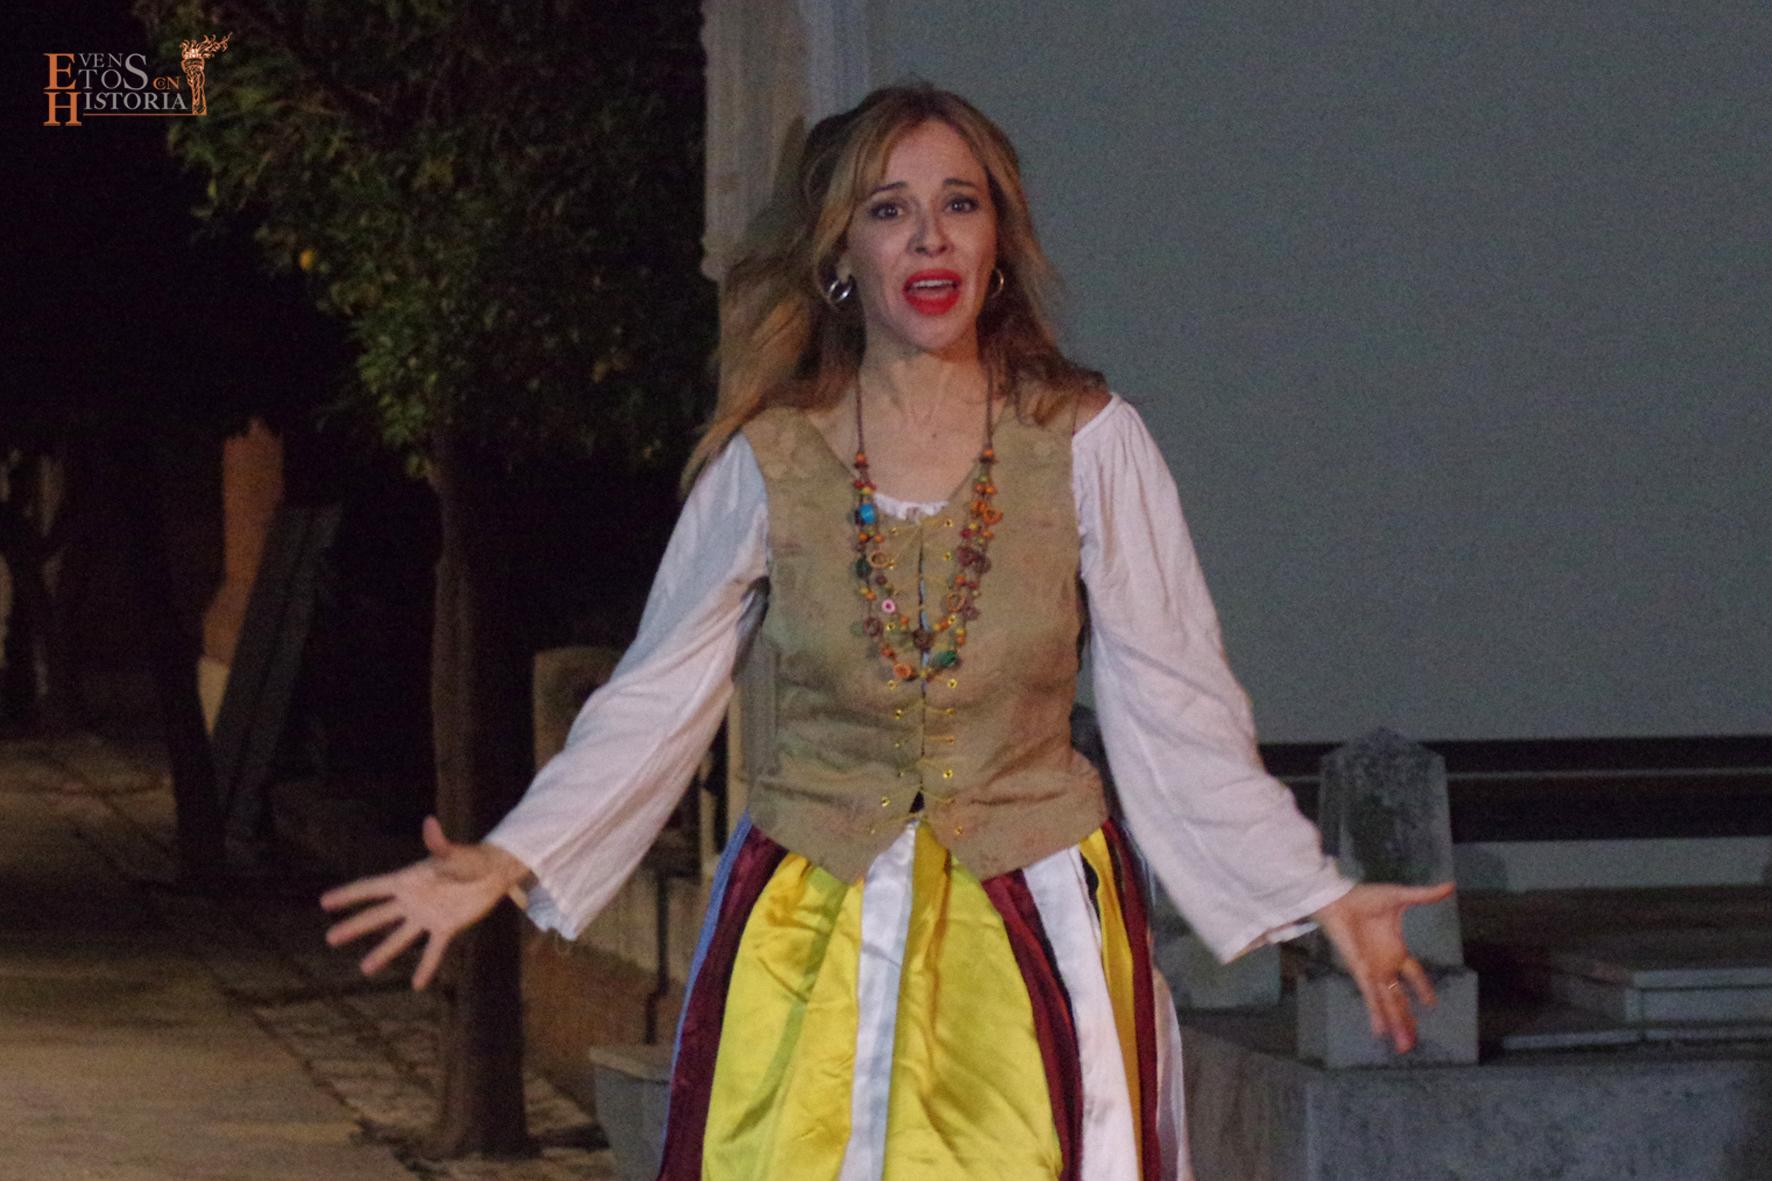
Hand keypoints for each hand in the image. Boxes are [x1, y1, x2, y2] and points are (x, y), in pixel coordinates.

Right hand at [320, 816, 533, 989]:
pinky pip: (433, 951)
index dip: (349, 895)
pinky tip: (417, 984)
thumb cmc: (468, 858)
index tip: (325, 901)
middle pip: (378, 916)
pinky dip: (427, 967)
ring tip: (364, 969)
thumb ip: (438, 843)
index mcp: (408, 880)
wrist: (492, 872)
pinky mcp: (446, 927)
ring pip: (400, 938)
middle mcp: (412, 900)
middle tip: (330, 938)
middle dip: (354, 926)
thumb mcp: (451, 853)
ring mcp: (427, 916)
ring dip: (383, 953)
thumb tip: (430, 822)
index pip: (372, 888)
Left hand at [1311, 880, 1455, 1052]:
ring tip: (1403, 1046)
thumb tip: (1450, 885)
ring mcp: (1374, 970)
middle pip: (1399, 998)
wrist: (1337, 899)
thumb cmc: (1364, 897)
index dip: (1422, 989)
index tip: (1430, 1004)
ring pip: (1389, 1003)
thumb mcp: (1399, 897)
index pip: (1413, 975)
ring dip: (1396, 1023)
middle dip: (1406, 1020)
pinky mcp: (1361, 971)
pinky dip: (1377, 1013)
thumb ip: (1425, 895)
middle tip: (1412, 1042)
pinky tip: (1381, 1031)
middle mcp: (1385, 964)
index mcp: (1396, 949)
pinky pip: (1371, 996)